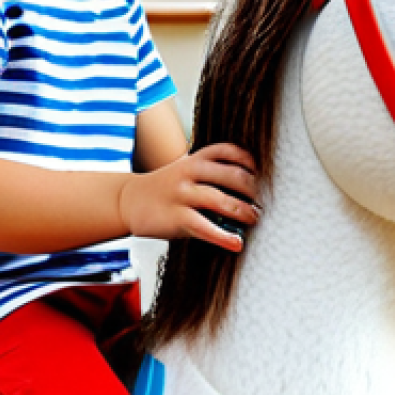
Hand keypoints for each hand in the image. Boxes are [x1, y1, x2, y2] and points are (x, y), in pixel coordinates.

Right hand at [119, 143, 258, 250]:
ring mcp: (182, 194)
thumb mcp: (185, 170)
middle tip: (265, 202)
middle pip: (231, 175)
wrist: (129, 200)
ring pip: (220, 200)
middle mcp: (189, 172)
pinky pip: (204, 227)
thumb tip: (249, 188)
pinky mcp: (176, 216)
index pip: (228, 151)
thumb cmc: (164, 188)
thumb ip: (210, 173)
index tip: (265, 174)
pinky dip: (223, 236)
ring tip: (255, 219)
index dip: (249, 161)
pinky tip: (236, 243)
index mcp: (194, 158)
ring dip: (243, 211)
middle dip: (253, 190)